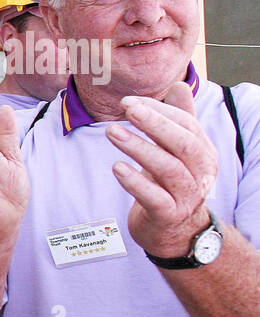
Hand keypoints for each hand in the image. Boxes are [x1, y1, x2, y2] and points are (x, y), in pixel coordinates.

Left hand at [108, 82, 218, 257]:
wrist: (174, 231)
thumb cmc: (171, 183)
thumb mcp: (177, 151)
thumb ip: (179, 119)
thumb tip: (177, 85)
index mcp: (203, 152)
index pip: (186, 124)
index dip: (159, 111)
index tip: (128, 101)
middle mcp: (201, 172)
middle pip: (183, 143)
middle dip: (155, 123)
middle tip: (126, 108)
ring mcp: (187, 195)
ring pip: (168, 168)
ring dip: (139, 148)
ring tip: (112, 133)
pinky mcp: (169, 215)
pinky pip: (154, 197)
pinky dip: (135, 182)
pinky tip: (116, 168)